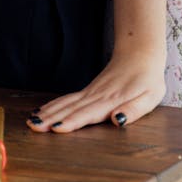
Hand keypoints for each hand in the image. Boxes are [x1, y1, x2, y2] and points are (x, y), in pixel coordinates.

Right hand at [26, 50, 166, 133]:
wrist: (140, 53)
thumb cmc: (148, 79)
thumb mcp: (150, 96)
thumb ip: (134, 109)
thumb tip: (118, 120)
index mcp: (112, 99)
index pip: (89, 113)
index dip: (73, 121)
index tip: (57, 128)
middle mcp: (97, 96)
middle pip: (71, 108)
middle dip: (52, 119)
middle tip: (34, 127)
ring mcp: (91, 92)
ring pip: (66, 103)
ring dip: (48, 112)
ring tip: (31, 121)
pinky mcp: (88, 90)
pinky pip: (68, 98)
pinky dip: (53, 105)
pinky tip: (41, 111)